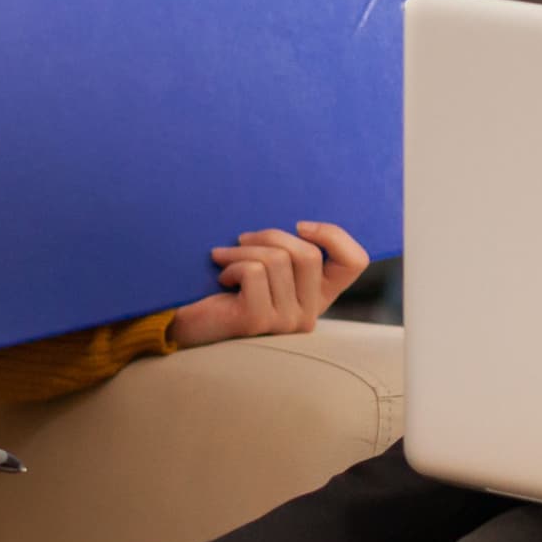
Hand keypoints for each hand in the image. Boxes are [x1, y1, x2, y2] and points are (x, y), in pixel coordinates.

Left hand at [169, 221, 371, 344]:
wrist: (186, 319)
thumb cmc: (224, 285)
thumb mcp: (263, 260)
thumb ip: (286, 246)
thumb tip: (297, 219)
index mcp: (318, 295)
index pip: (354, 262)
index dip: (334, 235)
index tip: (300, 225)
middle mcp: (309, 313)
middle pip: (308, 254)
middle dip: (270, 235)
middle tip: (241, 239)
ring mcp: (285, 322)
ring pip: (278, 260)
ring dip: (242, 250)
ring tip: (223, 257)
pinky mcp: (257, 322)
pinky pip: (254, 273)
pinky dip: (232, 265)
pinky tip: (221, 279)